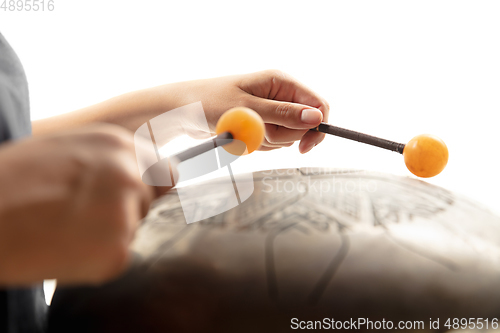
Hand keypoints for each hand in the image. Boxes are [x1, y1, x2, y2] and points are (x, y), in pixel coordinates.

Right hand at [0, 125, 168, 285]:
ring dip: (109, 234)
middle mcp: (130, 174)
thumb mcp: (67, 149)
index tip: (131, 195)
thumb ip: (109, 158)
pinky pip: (117, 258)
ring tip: (63, 229)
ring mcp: (125, 212)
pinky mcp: (116, 252)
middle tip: (81, 214)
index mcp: (119, 144)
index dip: (147, 185)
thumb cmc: (12, 181)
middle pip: (149, 200)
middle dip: (127, 209)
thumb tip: (146, 172)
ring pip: (133, 229)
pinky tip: (62, 248)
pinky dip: (96, 260)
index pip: (163, 170)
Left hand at [33, 70, 329, 153]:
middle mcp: (277, 94)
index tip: (303, 147)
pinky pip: (269, 141)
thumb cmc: (209, 103)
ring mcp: (268, 110)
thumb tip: (316, 117)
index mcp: (280, 82)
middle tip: (257, 134)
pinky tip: (239, 137)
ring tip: (242, 133)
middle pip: (302, 125)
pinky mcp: (258, 123)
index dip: (316, 127)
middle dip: (282, 136)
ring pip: (286, 137)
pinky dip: (257, 145)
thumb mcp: (248, 110)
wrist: (180, 112)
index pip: (317, 105)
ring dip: (266, 142)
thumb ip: (284, 115)